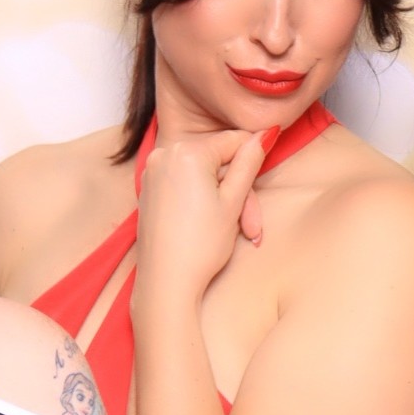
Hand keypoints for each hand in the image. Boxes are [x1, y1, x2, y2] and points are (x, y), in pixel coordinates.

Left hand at [133, 128, 269, 309]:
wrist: (166, 282)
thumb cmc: (200, 246)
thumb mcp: (233, 200)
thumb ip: (249, 162)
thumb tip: (265, 132)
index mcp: (186, 150)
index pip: (234, 140)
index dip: (254, 160)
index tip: (262, 178)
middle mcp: (164, 154)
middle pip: (216, 160)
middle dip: (237, 189)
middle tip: (250, 225)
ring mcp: (152, 173)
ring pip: (201, 174)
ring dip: (222, 198)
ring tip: (235, 229)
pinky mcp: (148, 191)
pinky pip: (184, 184)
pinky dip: (200, 200)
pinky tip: (209, 226)